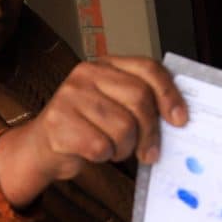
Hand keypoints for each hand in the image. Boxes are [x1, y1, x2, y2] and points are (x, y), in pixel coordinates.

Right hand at [0, 56, 187, 206]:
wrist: (41, 148)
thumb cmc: (86, 128)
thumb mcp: (113, 106)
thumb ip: (140, 103)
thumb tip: (177, 119)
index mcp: (106, 65)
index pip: (148, 69)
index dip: (169, 94)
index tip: (180, 120)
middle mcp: (86, 74)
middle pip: (139, 99)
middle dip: (150, 132)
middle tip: (150, 153)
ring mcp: (69, 96)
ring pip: (123, 127)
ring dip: (124, 149)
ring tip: (113, 149)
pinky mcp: (58, 123)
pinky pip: (100, 146)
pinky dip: (103, 156)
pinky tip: (94, 153)